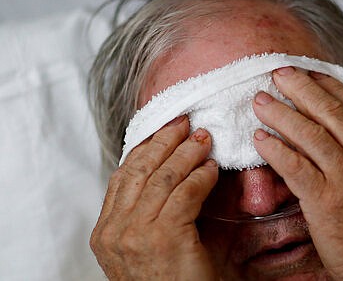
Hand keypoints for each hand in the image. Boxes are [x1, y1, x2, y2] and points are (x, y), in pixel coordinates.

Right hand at [90, 116, 217, 279]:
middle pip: (139, 168)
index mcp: (106, 232)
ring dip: (186, 153)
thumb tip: (170, 172)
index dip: (145, 148)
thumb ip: (149, 212)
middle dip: (164, 141)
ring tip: (203, 139)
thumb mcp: (147, 245)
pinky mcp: (163, 237)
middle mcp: (114, 231)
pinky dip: (200, 176)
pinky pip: (185, 193)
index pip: (122, 176)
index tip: (163, 130)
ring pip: (163, 176)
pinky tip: (211, 169)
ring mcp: (135, 234)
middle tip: (185, 123)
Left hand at [252, 67, 342, 279]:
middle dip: (301, 88)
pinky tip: (260, 138)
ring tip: (261, 101)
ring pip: (310, 134)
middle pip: (330, 112)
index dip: (330, 85)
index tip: (310, 71)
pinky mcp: (326, 201)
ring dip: (281, 114)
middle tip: (279, 73)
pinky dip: (275, 149)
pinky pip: (295, 167)